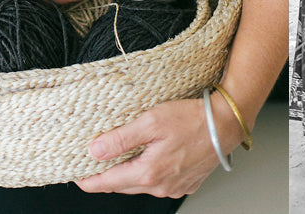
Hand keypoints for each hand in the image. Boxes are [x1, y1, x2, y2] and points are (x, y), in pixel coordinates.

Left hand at [76, 96, 244, 196]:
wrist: (228, 123)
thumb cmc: (193, 118)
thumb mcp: (152, 121)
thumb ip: (121, 138)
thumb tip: (95, 151)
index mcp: (148, 172)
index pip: (107, 183)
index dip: (88, 181)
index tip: (77, 177)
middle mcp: (161, 185)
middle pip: (123, 186)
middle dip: (107, 177)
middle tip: (96, 163)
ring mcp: (175, 187)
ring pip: (142, 185)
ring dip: (130, 174)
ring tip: (123, 157)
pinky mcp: (187, 183)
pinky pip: (160, 183)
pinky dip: (150, 174)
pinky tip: (152, 158)